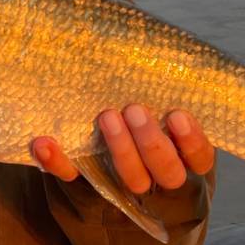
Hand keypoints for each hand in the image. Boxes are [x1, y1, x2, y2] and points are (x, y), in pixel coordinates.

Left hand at [31, 106, 213, 192]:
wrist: (111, 178)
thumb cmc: (148, 128)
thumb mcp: (166, 117)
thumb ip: (167, 100)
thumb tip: (159, 56)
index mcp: (186, 161)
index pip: (200, 159)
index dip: (192, 141)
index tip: (177, 115)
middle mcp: (161, 180)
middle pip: (168, 174)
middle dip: (152, 143)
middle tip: (134, 110)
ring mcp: (125, 188)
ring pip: (132, 181)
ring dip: (120, 150)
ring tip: (107, 117)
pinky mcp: (87, 187)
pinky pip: (74, 180)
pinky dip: (58, 161)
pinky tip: (44, 142)